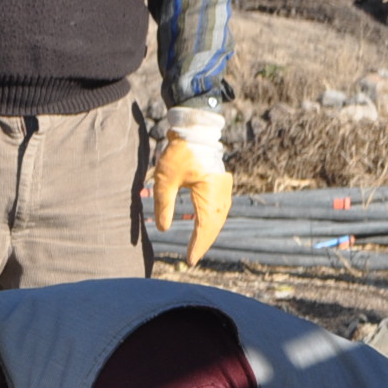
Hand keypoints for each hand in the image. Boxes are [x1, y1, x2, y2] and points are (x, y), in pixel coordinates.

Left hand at [151, 107, 232, 266]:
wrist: (194, 127)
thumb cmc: (178, 151)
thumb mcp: (164, 179)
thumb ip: (163, 205)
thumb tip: (163, 229)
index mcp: (210, 191)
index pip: (205, 226)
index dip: (198, 245)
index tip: (189, 260)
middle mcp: (221, 189)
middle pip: (215, 224)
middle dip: (204, 242)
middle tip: (192, 257)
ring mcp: (224, 184)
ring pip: (218, 216)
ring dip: (207, 231)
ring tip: (196, 245)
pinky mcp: (220, 180)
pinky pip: (218, 206)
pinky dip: (209, 218)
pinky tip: (199, 224)